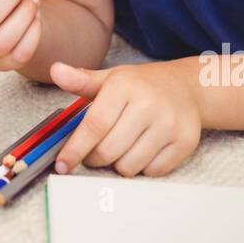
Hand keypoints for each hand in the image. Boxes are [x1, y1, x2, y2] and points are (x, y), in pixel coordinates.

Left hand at [49, 60, 201, 177]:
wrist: (188, 86)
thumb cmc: (142, 85)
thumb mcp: (111, 78)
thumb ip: (81, 81)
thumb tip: (55, 70)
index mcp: (125, 86)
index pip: (94, 125)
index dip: (75, 148)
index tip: (63, 164)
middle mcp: (149, 104)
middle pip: (109, 150)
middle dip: (95, 158)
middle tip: (94, 153)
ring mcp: (170, 124)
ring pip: (129, 166)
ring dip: (118, 164)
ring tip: (121, 147)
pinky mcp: (185, 142)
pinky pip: (152, 172)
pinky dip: (142, 168)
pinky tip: (143, 150)